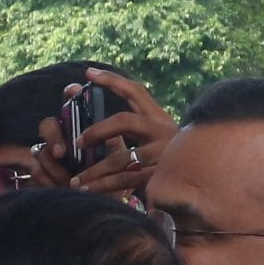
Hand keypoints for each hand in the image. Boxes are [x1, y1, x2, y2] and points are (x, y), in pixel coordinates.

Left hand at [42, 67, 176, 197]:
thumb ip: (114, 127)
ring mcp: (163, 154)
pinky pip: (123, 180)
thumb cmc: (155, 162)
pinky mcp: (159, 177)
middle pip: (125, 121)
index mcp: (159, 119)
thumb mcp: (143, 139)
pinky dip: (102, 186)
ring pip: (119, 158)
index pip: (136, 91)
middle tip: (77, 142)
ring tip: (74, 181)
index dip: (112, 80)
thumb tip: (74, 93)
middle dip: (97, 130)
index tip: (88, 72)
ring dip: (93, 171)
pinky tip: (87, 192)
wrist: (189, 192)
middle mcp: (164, 132)